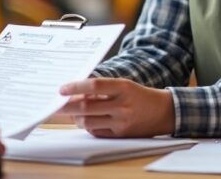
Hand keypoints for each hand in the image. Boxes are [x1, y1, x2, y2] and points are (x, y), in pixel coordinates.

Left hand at [58, 78, 174, 137]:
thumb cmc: (140, 95)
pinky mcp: (121, 135)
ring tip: (72, 112)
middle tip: (56, 105)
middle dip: (67, 106)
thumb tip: (76, 93)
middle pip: (87, 107)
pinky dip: (87, 126)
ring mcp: (121, 122)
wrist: (164, 112)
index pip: (94, 85)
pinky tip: (86, 120)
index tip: (62, 89)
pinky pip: (97, 132)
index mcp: (123, 87)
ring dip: (76, 117)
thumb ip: (103, 88)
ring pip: (89, 121)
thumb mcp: (124, 85)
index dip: (76, 87)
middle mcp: (122, 105)